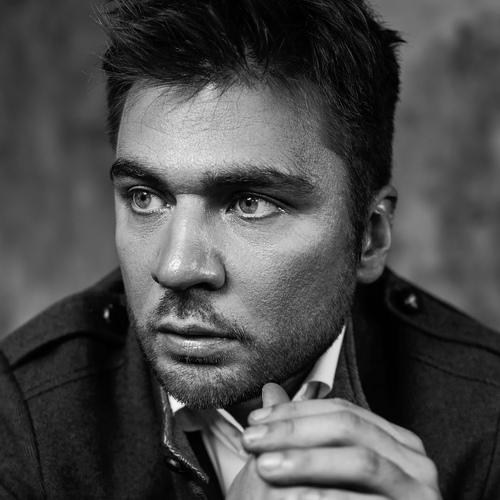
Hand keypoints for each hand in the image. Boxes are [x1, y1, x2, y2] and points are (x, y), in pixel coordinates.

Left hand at [239, 383, 441, 499]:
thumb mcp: (319, 469)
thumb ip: (300, 431)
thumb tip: (270, 391)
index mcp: (392, 439)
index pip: (341, 410)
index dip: (294, 412)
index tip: (255, 422)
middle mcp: (413, 459)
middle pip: (348, 427)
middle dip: (294, 430)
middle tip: (253, 439)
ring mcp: (420, 490)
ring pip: (361, 460)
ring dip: (308, 461)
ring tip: (264, 466)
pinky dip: (329, 497)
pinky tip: (294, 499)